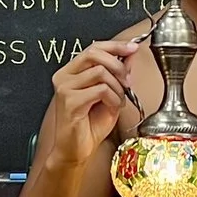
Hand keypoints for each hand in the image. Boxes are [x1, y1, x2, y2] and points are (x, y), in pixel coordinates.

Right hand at [40, 40, 141, 168]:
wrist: (76, 150)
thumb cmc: (90, 125)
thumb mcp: (110, 94)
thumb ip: (118, 73)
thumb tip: (129, 54)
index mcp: (71, 72)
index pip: (93, 48)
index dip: (115, 45)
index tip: (132, 47)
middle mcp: (64, 77)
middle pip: (94, 54)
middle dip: (118, 65)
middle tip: (127, 81)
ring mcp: (64, 88)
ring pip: (100, 72)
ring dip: (117, 87)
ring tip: (118, 100)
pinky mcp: (69, 101)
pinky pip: (100, 90)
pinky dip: (113, 98)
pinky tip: (112, 108)